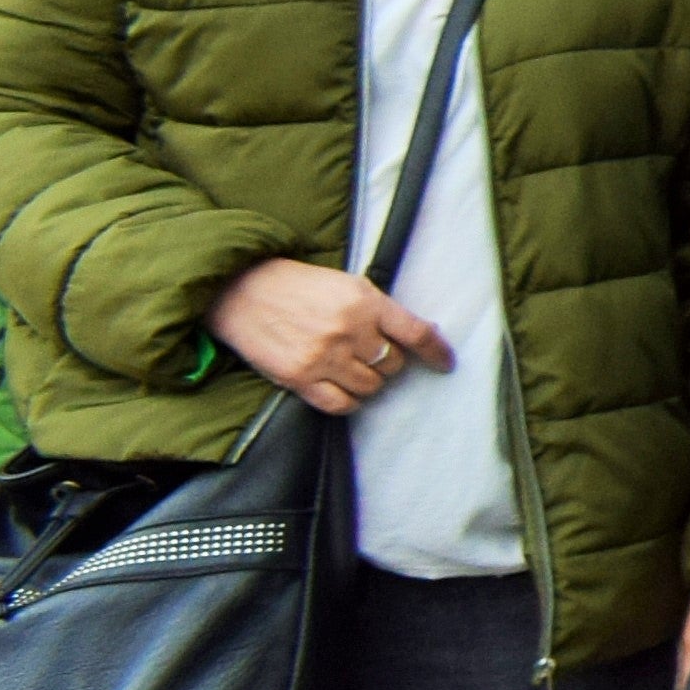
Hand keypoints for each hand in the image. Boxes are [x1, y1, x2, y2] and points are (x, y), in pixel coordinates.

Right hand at [210, 259, 451, 414]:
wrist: (242, 291)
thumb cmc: (299, 286)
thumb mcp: (347, 285)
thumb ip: (379, 310)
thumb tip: (418, 334)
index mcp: (366, 302)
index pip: (416, 333)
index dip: (437, 351)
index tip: (446, 363)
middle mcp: (349, 330)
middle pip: (393, 365)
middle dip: (387, 361)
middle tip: (367, 352)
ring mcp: (324, 356)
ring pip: (371, 387)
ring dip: (367, 381)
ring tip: (349, 365)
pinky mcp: (300, 378)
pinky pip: (341, 404)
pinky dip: (348, 401)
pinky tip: (342, 388)